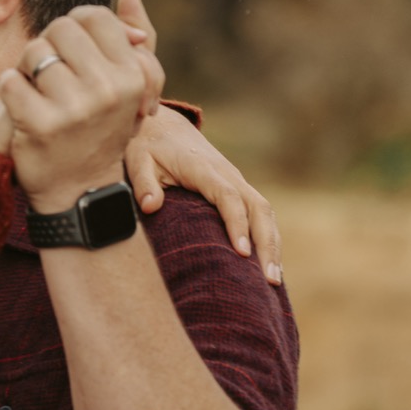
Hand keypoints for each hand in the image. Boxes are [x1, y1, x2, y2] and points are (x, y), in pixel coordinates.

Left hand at [0, 6, 163, 213]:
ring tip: (37, 93)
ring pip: (33, 52)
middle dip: (49, 46)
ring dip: (26, 69)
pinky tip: (20, 107)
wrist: (79, 192)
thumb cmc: (100, 132)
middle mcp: (107, 90)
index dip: (74, 29)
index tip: (71, 55)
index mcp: (131, 76)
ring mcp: (73, 109)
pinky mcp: (40, 126)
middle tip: (50, 74)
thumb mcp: (128, 90)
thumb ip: (133, 43)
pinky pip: (9, 81)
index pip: (93, 16)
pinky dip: (8, 89)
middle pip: (60, 27)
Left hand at [116, 0, 282, 284]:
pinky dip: (269, 237)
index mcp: (204, 168)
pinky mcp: (237, 188)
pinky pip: (260, 213)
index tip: (241, 253)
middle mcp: (227, 174)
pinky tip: (269, 265)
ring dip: (273, 244)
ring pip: (265, 212)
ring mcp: (236, 181)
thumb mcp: (137, 160)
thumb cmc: (147, 147)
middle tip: (269, 280)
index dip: (237, 224)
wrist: (163, 127)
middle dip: (267, 243)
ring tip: (274, 281)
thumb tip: (151, 206)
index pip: (228, 197)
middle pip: (258, 208)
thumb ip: (143, 183)